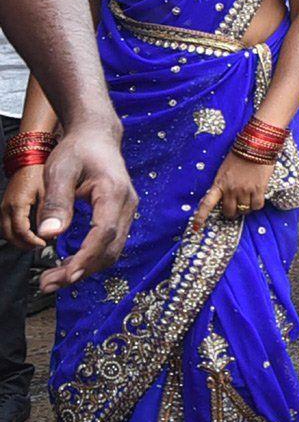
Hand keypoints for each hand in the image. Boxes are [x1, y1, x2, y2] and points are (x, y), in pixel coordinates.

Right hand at [1, 164, 45, 248]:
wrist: (29, 162)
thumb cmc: (38, 173)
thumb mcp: (47, 192)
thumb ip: (47, 211)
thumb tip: (50, 230)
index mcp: (16, 205)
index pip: (20, 231)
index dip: (32, 241)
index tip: (44, 243)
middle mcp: (6, 208)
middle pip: (9, 236)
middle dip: (24, 244)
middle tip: (40, 245)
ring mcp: (4, 208)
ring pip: (6, 232)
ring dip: (19, 240)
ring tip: (36, 240)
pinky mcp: (6, 207)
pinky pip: (7, 225)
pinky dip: (16, 232)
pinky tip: (30, 232)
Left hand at [36, 118, 137, 293]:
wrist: (97, 137)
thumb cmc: (77, 151)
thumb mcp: (59, 171)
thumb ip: (56, 203)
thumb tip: (49, 234)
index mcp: (114, 193)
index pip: (104, 233)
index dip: (85, 258)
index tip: (64, 275)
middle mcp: (127, 205)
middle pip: (110, 249)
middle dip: (81, 271)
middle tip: (48, 284)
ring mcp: (127, 212)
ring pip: (112, 251)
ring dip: (85, 268)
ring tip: (54, 279)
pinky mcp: (121, 216)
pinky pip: (111, 244)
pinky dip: (91, 259)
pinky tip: (70, 264)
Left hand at [193, 153, 274, 231]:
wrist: (256, 146)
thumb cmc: (239, 157)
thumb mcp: (225, 170)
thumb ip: (222, 185)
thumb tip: (221, 199)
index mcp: (219, 183)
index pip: (207, 203)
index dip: (201, 216)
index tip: (196, 228)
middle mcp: (231, 189)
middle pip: (230, 212)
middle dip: (233, 213)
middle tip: (236, 208)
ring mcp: (245, 190)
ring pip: (245, 210)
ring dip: (246, 207)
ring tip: (248, 199)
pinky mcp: (258, 189)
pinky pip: (257, 206)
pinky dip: (257, 205)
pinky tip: (257, 198)